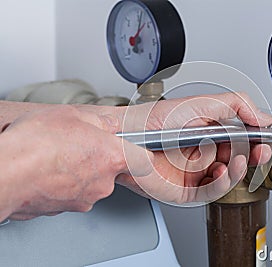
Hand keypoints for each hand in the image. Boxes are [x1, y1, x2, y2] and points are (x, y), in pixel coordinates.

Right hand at [0, 106, 152, 220]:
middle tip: (77, 145)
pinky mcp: (64, 209)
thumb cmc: (36, 144)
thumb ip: (99, 121)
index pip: (143, 161)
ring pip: (90, 182)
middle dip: (98, 158)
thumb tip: (108, 124)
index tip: (134, 149)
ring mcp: (84, 198)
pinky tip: (47, 170)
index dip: (139, 154)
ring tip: (55, 157)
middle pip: (111, 170)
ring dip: (78, 171)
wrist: (6, 172)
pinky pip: (71, 193)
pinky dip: (63, 184)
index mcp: (112, 157)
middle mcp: (103, 183)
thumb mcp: (73, 115)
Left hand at [116, 92, 271, 203]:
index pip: (243, 139)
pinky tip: (222, 171)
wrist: (128, 136)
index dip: (258, 140)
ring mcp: (197, 172)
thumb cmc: (156, 119)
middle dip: (254, 156)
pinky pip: (213, 191)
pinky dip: (223, 183)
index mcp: (211, 133)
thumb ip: (235, 105)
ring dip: (239, 170)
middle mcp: (206, 153)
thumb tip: (263, 116)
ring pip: (229, 177)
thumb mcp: (200, 103)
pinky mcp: (188, 189)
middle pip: (240, 160)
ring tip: (239, 160)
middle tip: (261, 151)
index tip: (267, 138)